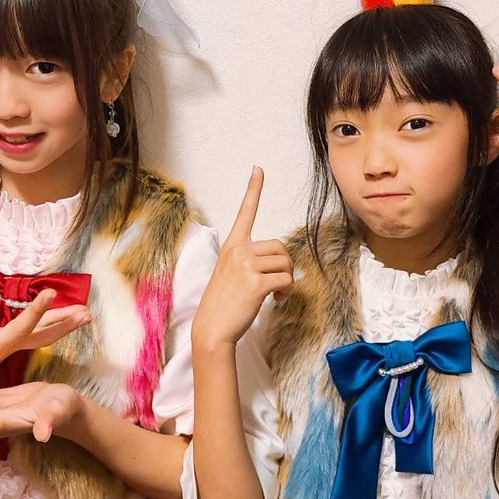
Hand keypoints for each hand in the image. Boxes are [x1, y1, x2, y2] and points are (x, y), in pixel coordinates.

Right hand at [0, 269, 91, 393]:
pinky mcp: (16, 345)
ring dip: (64, 323)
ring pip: (41, 336)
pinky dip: (60, 326)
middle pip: (21, 332)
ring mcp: (9, 349)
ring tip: (86, 312)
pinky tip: (79, 314)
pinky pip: (42, 336)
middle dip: (36, 313)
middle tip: (51, 293)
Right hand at [192, 168, 293, 349]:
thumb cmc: (223, 303)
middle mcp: (239, 250)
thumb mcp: (230, 273)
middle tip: (276, 283)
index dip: (253, 189)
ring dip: (286, 280)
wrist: (212, 329)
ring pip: (285, 263)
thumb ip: (249, 261)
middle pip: (280, 246)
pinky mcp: (256, 282)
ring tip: (274, 293)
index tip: (258, 169)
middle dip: (284, 265)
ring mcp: (247, 265)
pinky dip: (286, 291)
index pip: (245, 212)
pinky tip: (276, 299)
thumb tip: (278, 265)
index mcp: (232, 245)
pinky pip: (286, 279)